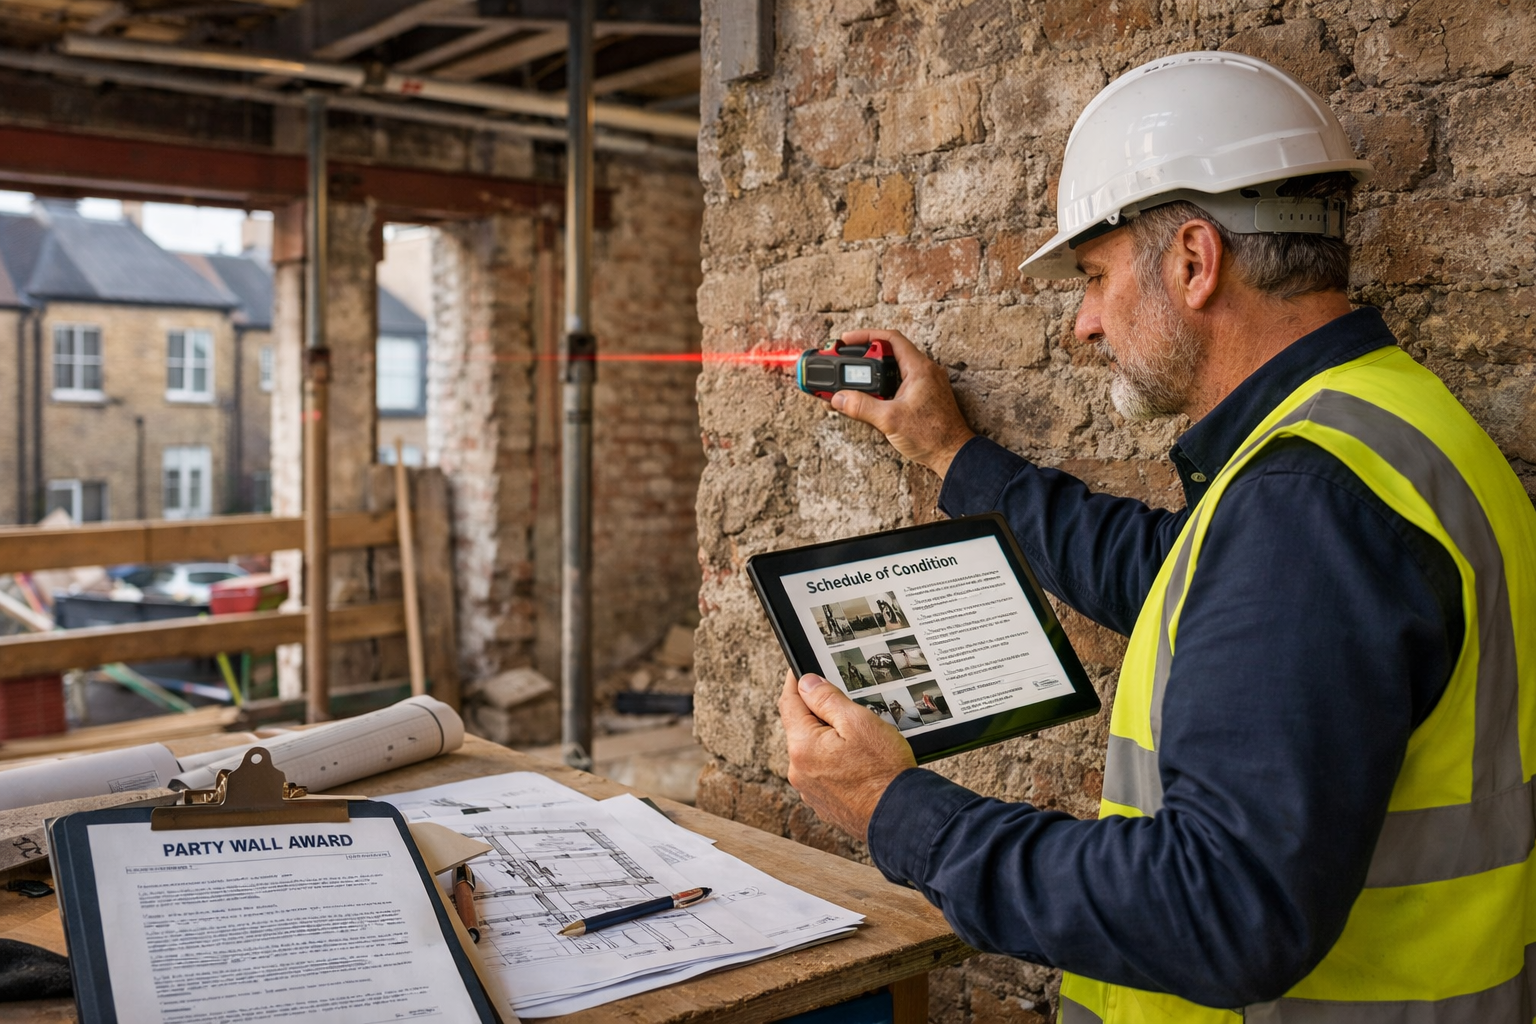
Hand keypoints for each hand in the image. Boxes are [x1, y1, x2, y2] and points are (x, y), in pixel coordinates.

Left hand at [779, 671, 916, 841]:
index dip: (795, 682)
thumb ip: (827, 699)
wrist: (901, 818)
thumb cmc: (884, 771)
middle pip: (801, 728)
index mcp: (802, 746)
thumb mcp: (858, 722)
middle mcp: (799, 770)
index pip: (789, 702)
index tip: (799, 670)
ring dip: (829, 741)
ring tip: (860, 740)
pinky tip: (859, 763)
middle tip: (845, 705)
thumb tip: (806, 683)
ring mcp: (810, 790)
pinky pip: (824, 773)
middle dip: (819, 714)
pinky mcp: (824, 804)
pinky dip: (836, 763)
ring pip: (814, 752)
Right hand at [827, 330, 975, 479]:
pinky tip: (869, 396)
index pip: (890, 339)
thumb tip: (839, 398)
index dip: (866, 335)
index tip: (847, 340)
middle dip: (864, 356)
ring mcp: (924, 384)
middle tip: (844, 362)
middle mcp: (924, 371)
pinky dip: (881, 386)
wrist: (952, 454)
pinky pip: (898, 383)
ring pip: (892, 369)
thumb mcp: (890, 420)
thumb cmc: (932, 435)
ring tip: (852, 381)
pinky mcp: (923, 397)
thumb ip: (861, 407)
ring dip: (872, 373)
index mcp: (919, 368)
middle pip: (888, 353)